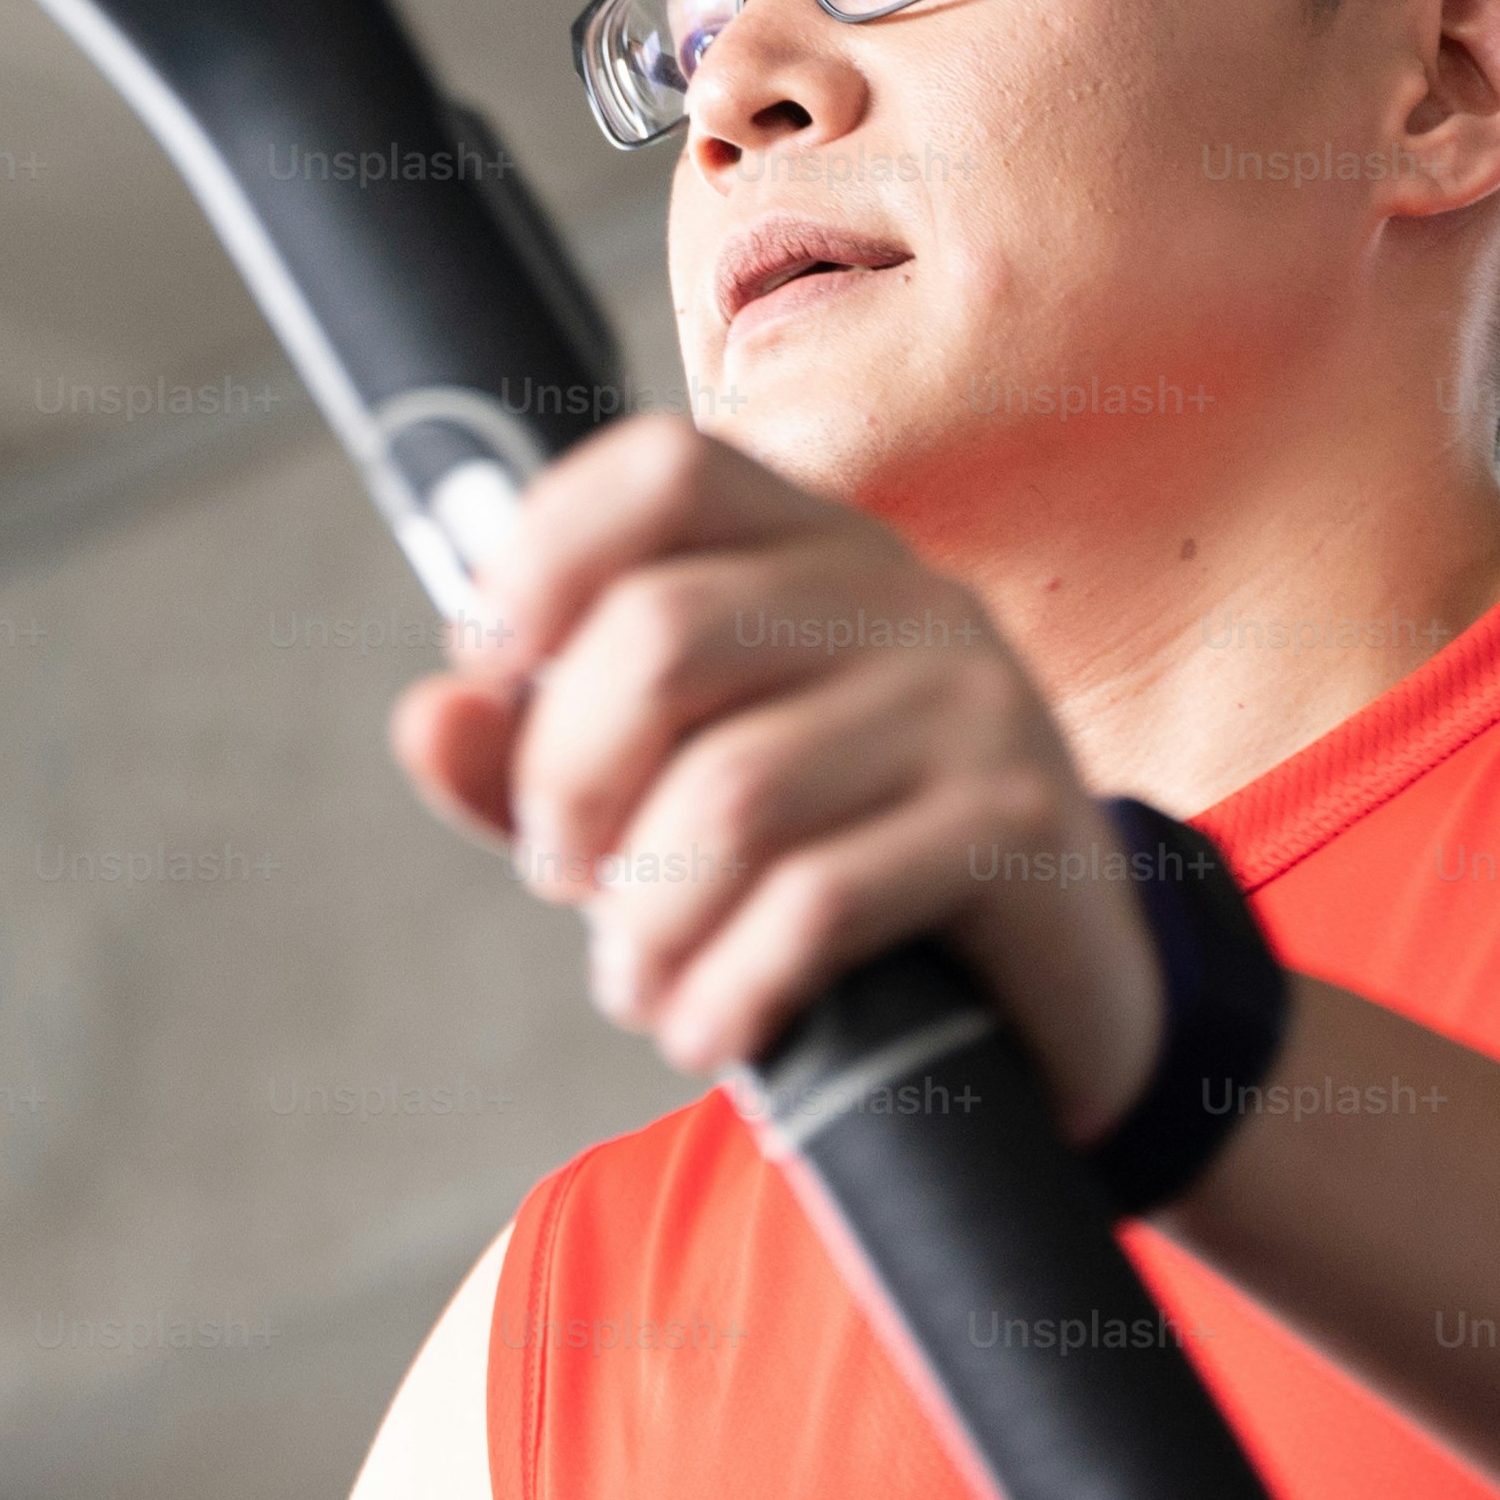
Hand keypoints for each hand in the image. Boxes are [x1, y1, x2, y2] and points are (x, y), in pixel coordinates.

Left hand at [388, 418, 1161, 1130]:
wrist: (1069, 996)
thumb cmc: (848, 869)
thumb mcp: (684, 801)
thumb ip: (547, 760)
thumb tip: (430, 716)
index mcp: (816, 549)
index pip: (661, 468)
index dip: (540, 555)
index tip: (491, 668)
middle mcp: (903, 595)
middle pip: (660, 632)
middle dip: (567, 783)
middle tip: (563, 880)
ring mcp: (970, 702)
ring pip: (728, 794)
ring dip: (641, 921)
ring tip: (636, 983)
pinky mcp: (1014, 826)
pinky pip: (816, 904)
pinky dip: (724, 989)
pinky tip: (707, 1031)